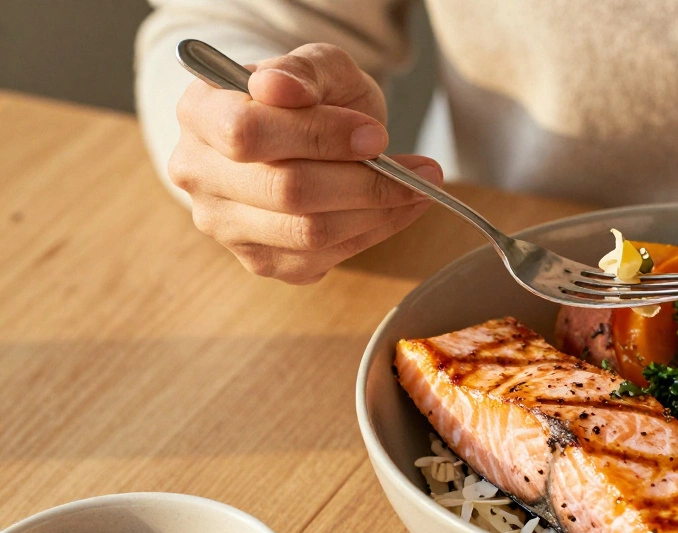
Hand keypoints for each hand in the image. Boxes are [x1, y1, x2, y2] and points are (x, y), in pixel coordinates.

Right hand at [168, 43, 442, 283]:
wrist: (306, 136)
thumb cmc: (310, 98)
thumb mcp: (317, 67)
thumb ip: (302, 70)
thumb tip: (279, 88)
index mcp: (199, 112)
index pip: (248, 133)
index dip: (319, 136)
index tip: (377, 134)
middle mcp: (197, 173)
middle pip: (285, 190)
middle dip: (364, 182)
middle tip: (420, 170)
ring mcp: (224, 224)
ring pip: (308, 232)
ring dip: (378, 212)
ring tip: (420, 187)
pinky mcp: (259, 260)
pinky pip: (323, 257)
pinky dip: (374, 233)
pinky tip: (398, 208)